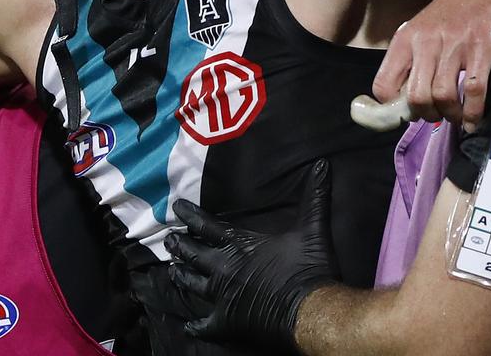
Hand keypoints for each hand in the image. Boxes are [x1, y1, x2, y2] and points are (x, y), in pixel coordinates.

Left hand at [165, 159, 337, 349]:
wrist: (309, 309)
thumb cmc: (308, 268)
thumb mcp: (313, 228)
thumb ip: (314, 196)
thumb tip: (322, 164)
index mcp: (239, 245)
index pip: (207, 225)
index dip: (190, 215)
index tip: (176, 207)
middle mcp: (223, 268)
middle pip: (194, 254)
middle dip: (180, 245)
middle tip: (168, 240)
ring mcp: (221, 296)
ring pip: (192, 284)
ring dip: (181, 276)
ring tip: (172, 270)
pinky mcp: (226, 322)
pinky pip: (205, 325)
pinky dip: (196, 325)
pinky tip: (189, 325)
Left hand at [363, 0, 490, 129]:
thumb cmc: (458, 7)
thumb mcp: (425, 27)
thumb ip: (414, 57)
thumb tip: (407, 98)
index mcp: (406, 38)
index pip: (383, 85)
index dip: (392, 107)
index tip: (407, 113)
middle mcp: (426, 42)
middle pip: (415, 97)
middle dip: (426, 114)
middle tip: (436, 115)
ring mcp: (455, 45)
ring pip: (443, 96)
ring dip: (450, 115)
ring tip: (456, 117)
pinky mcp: (482, 47)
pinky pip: (474, 90)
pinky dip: (473, 112)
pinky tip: (474, 120)